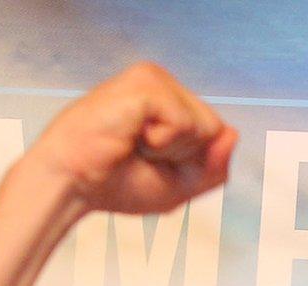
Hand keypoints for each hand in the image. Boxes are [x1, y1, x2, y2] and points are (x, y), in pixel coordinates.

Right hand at [28, 63, 235, 215]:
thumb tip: (233, 134)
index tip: (152, 162)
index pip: (219, 134)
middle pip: (216, 129)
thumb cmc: (118, 184)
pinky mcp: (143, 82)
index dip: (194, 163)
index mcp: (170, 101)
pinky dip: (163, 142)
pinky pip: (184, 122)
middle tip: (141, 154)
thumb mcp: (182, 185)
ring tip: (133, 143)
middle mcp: (162, 83)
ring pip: (205, 126)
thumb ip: (215, 166)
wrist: (74, 186)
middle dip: (186, 157)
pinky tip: (131, 135)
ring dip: (172, 150)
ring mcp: (153, 78)